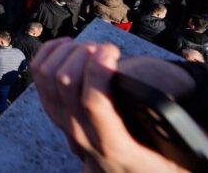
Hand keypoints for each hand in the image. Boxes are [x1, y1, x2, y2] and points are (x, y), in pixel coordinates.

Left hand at [32, 38, 193, 172]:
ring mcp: (60, 120)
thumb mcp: (169, 156)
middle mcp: (79, 132)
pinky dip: (51, 52)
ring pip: (47, 74)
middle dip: (84, 54)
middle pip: (65, 80)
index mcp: (112, 144)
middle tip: (106, 49)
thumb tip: (167, 102)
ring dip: (67, 52)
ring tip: (91, 48)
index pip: (94, 102)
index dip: (99, 71)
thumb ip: (165, 131)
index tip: (112, 52)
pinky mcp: (51, 108)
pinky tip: (70, 46)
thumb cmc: (146, 161)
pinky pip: (38, 73)